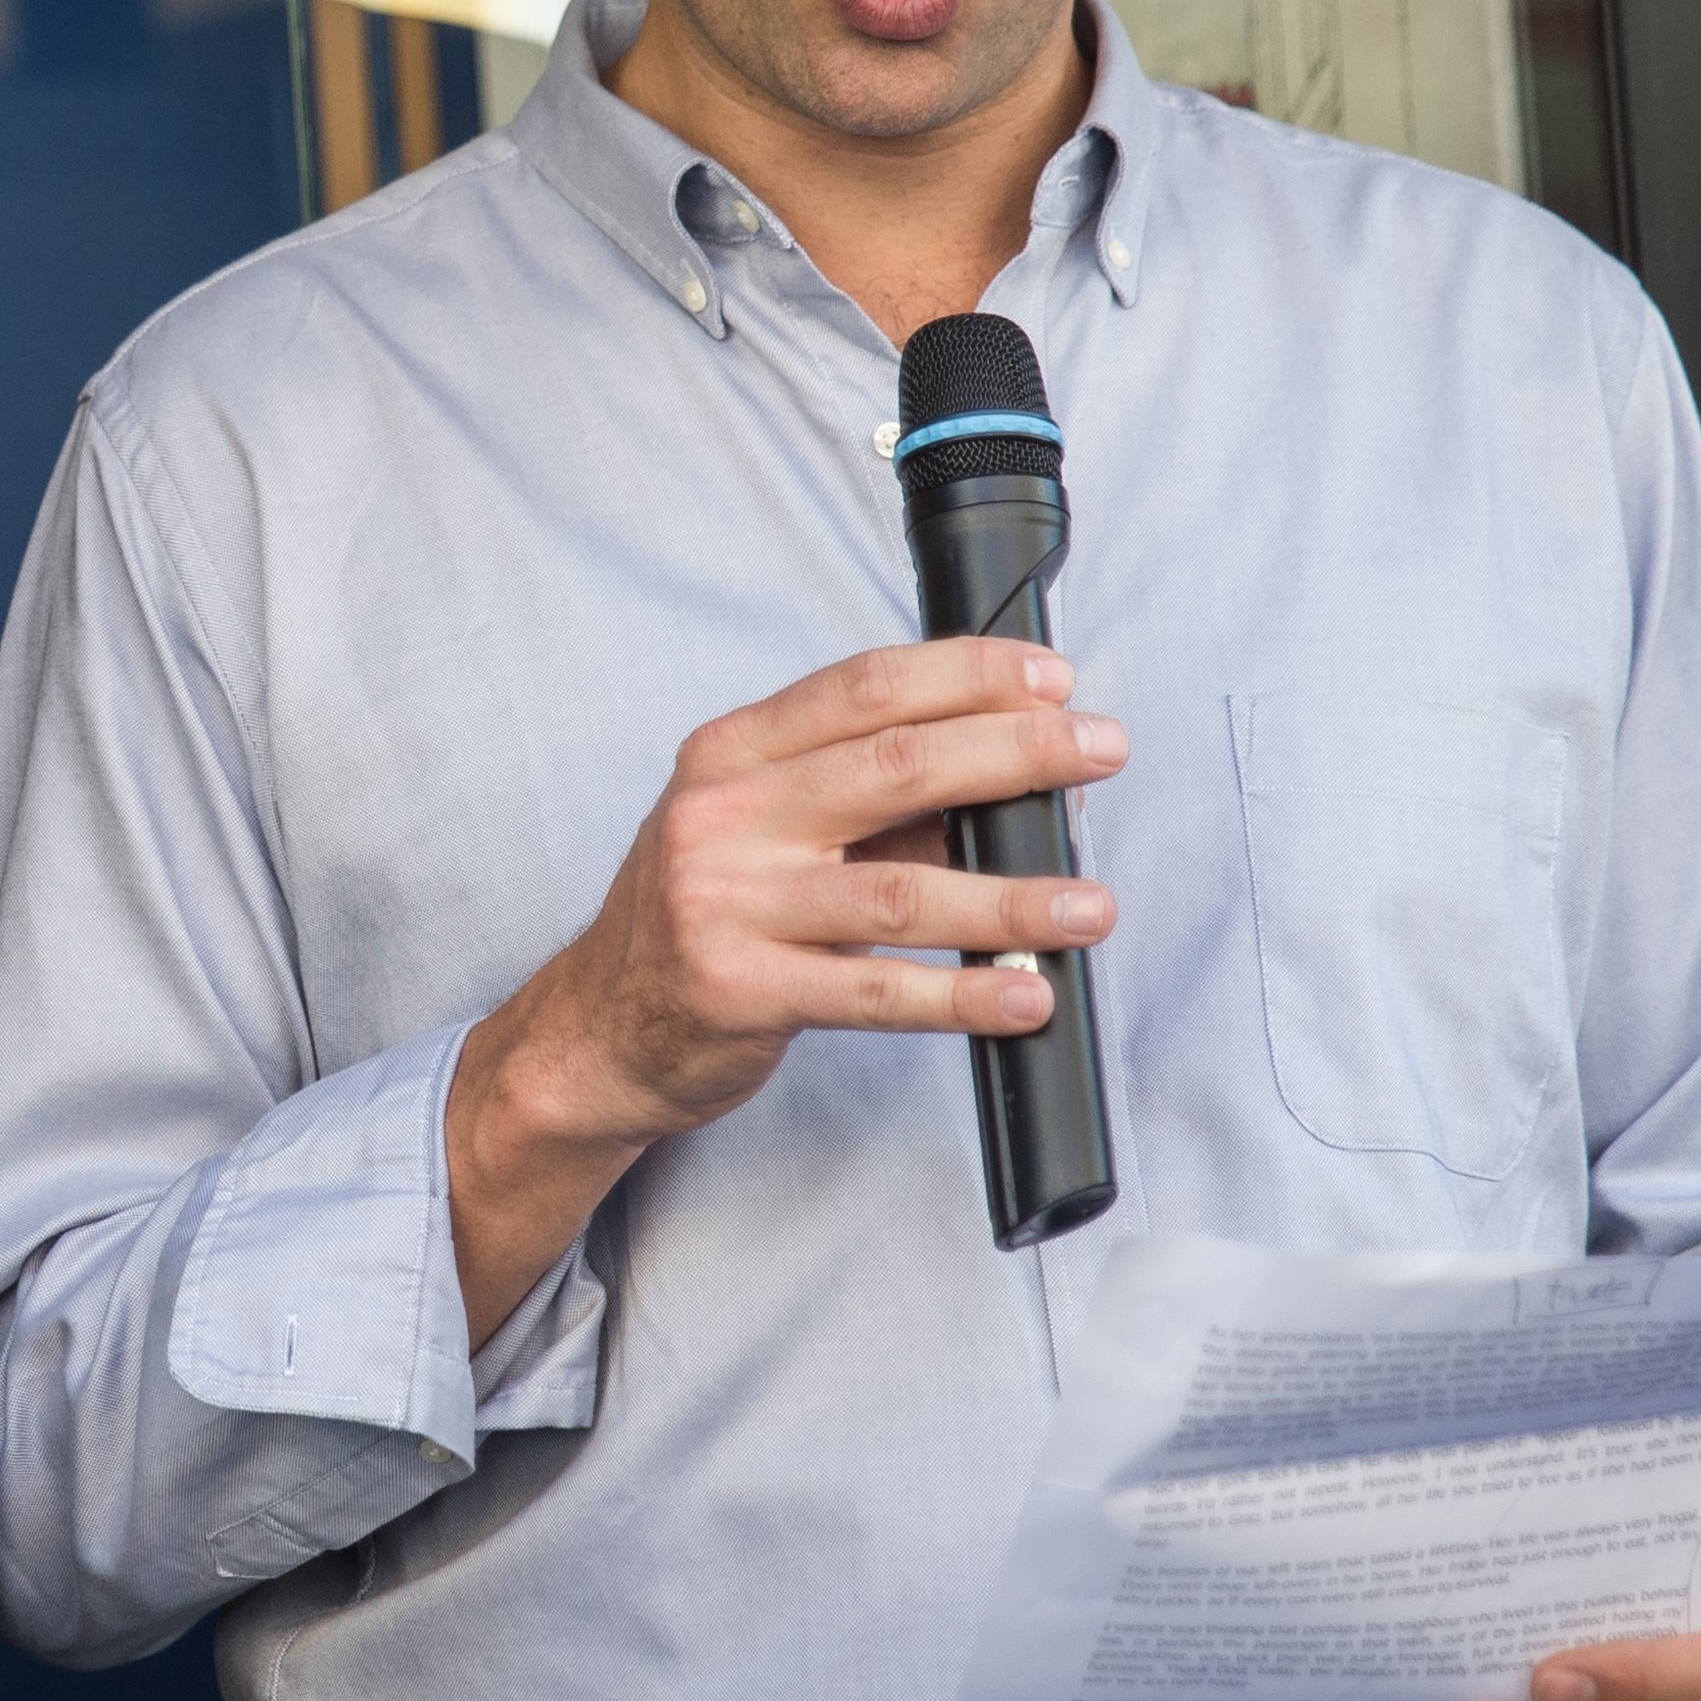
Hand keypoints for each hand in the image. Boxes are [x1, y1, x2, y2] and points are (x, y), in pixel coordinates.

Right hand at [443, 637, 1124, 1337]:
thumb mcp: (763, 828)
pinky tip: (1024, 994)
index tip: (1053, 679)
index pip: (863, 687)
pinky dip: (962, 995)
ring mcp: (724, 903)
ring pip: (899, 891)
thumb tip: (1017, 776)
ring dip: (1011, 898)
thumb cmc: (707, 913)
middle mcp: (721, 816)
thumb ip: (872, 799)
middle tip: (1101, 751)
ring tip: (1091, 905)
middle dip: (1016, 753)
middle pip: (894, 767)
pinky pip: (874, 992)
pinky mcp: (739, 990)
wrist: (600, 1027)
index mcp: (731, 753)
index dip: (968, 674)